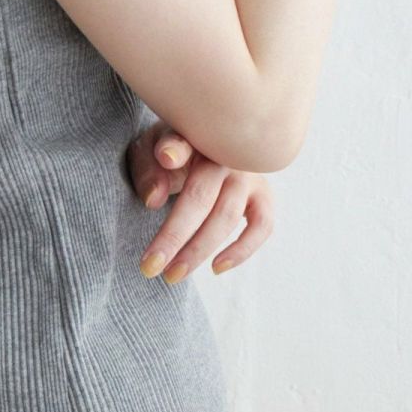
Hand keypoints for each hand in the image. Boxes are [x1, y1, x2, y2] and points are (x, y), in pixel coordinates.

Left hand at [126, 119, 273, 282]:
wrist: (202, 146)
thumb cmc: (168, 151)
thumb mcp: (148, 152)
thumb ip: (148, 171)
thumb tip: (153, 200)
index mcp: (193, 136)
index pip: (182, 141)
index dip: (173, 150)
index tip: (166, 157)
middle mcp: (225, 153)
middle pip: (201, 196)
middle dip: (174, 236)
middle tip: (150, 268)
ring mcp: (248, 174)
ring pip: (227, 216)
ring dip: (199, 250)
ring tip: (172, 275)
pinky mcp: (263, 195)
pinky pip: (263, 226)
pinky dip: (242, 249)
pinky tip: (216, 268)